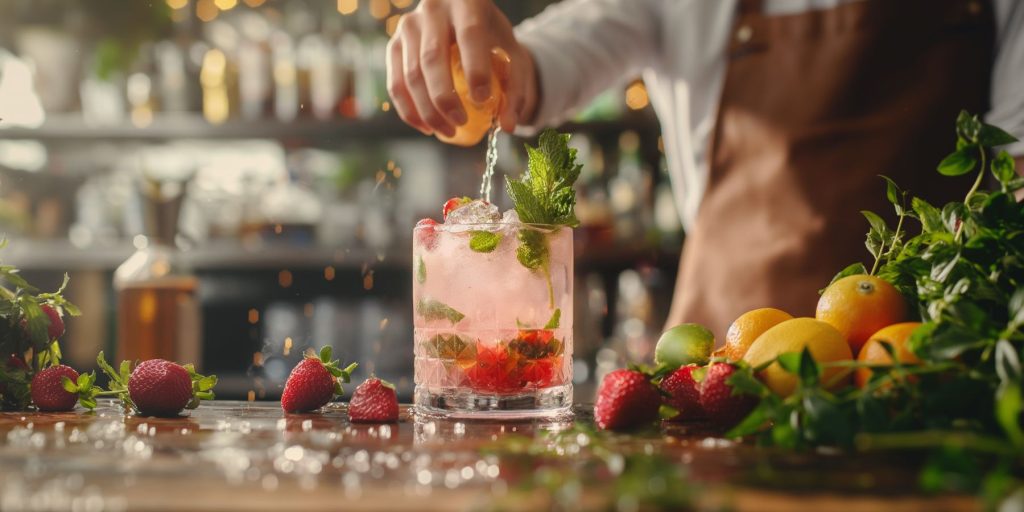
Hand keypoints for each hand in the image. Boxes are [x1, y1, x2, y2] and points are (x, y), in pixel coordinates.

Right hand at [386, 0, 537, 136]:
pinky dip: (409, 111)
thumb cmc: (493, 41)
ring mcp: (408, 26)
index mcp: (467, 2)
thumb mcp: (512, 57)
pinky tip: (426, 127)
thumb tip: (507, 125)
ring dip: (427, 110)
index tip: (483, 99)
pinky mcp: (394, 45)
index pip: (470, 34)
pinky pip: (396, 83)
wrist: (467, 22)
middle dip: (445, 98)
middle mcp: (433, 9)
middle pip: (432, 58)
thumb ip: (515, 89)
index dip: (476, 68)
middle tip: (460, 123)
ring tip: (448, 131)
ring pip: (411, 75)